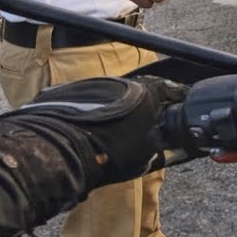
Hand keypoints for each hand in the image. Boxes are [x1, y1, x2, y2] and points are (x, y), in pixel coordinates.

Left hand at [2, 76, 188, 187]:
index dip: (176, 98)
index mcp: (147, 92)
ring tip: (113, 130)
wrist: (58, 150)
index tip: (178, 104)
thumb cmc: (107, 152)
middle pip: (141, 90)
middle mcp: (123, 81)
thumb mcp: (143, 155)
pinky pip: (88, 100)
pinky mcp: (69, 91)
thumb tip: (161, 143)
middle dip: (145, 104)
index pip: (171, 88)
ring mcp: (94, 84)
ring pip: (113, 95)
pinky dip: (93, 112)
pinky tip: (89, 130)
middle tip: (145, 122)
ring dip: (116, 108)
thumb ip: (157, 144)